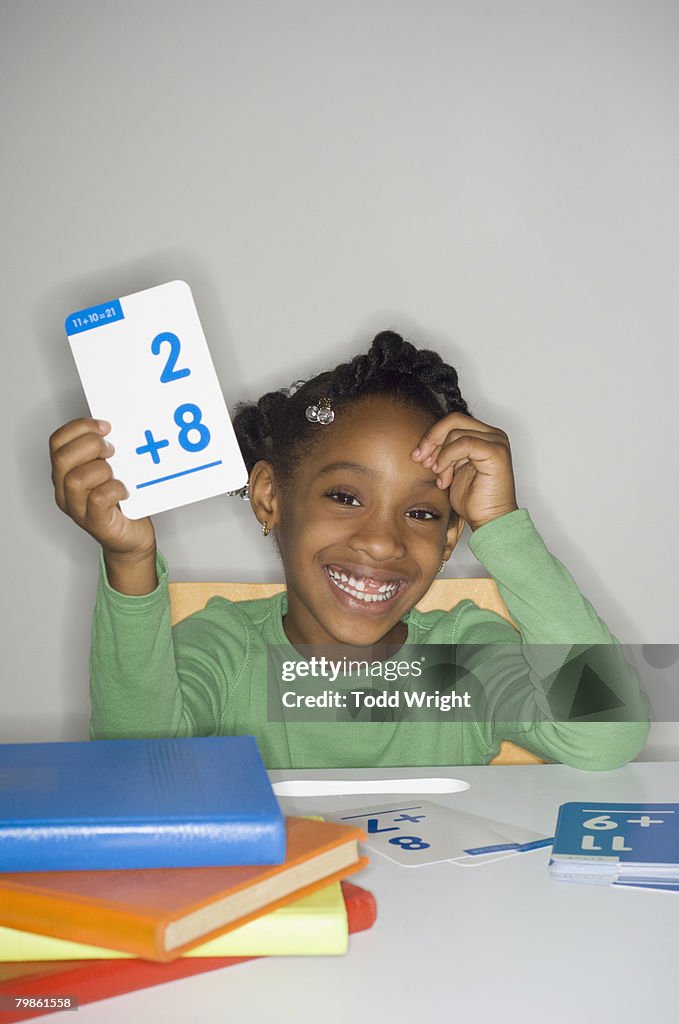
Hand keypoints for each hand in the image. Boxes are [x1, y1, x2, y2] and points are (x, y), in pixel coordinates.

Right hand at [49, 417, 155, 559]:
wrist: (130, 538)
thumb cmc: (120, 502)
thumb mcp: (110, 470)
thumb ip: (105, 452)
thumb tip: (114, 429)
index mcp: (64, 473)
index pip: (57, 442)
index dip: (80, 427)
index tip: (105, 426)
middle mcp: (65, 491)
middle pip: (62, 457)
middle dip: (91, 445)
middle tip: (112, 450)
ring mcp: (77, 509)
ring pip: (75, 479)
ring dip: (102, 470)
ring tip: (116, 474)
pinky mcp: (95, 523)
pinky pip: (98, 499)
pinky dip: (114, 490)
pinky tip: (123, 490)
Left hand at [411, 412, 517, 529]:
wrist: (489, 520)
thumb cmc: (473, 500)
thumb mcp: (451, 469)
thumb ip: (443, 452)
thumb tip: (423, 444)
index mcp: (483, 436)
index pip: (453, 421)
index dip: (432, 436)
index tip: (418, 455)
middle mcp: (493, 435)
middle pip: (454, 420)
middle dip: (432, 439)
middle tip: (421, 460)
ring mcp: (497, 442)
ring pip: (456, 432)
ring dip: (441, 456)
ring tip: (440, 477)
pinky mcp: (496, 452)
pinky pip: (464, 443)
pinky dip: (448, 457)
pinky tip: (443, 475)